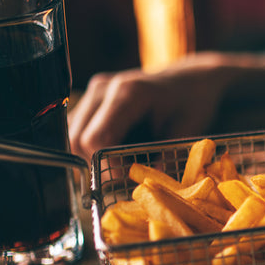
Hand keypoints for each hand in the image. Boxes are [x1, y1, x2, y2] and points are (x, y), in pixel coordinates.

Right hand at [68, 52, 264, 159]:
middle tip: (123, 176)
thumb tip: (146, 184)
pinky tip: (115, 151)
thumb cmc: (192, 103)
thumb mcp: (187, 131)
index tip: (126, 178)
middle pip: (77, 139)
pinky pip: (77, 130)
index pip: (95, 138)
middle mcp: (102, 88)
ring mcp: (92, 92)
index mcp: (128, 92)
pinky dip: (90, 148)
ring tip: (121, 162)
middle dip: (96, 164)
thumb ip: (164, 156)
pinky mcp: (89, 100)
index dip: (106, 165)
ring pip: (72, 136)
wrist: (190, 80)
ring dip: (91, 156)